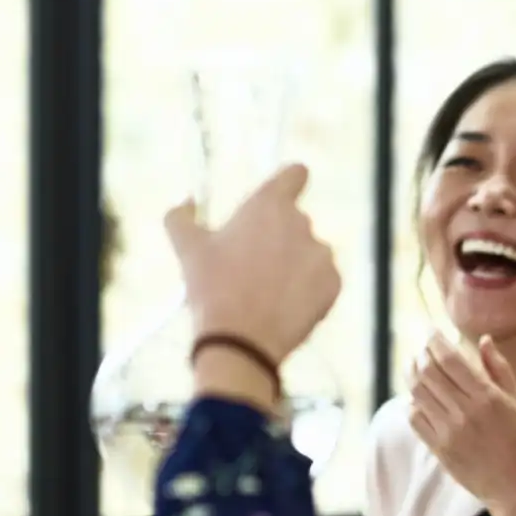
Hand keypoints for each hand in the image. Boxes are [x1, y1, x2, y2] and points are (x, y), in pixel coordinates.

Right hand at [166, 164, 341, 366]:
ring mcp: (322, 254)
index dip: (290, 181)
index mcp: (269, 206)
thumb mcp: (187, 248)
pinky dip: (308, 290)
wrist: (241, 341)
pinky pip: (322, 280)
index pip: (295, 174)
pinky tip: (283, 305)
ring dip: (293, 265)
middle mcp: (303, 224)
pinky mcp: (334, 284)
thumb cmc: (212, 289)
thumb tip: (186, 201)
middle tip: (251, 265)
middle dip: (277, 238)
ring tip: (265, 291)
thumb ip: (180, 215)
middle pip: (294, 222)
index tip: (283, 192)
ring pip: (309, 253)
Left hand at [407, 334, 515, 515]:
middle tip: (421, 349)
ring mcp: (449, 431)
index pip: (450, 360)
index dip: (435, 341)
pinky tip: (417, 397)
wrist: (514, 485)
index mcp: (487, 397)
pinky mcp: (439, 448)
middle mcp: (465, 412)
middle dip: (421, 354)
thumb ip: (500, 369)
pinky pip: (415, 418)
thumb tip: (483, 339)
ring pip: (418, 393)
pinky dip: (412, 402)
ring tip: (414, 366)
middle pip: (429, 373)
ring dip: (412, 374)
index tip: (431, 331)